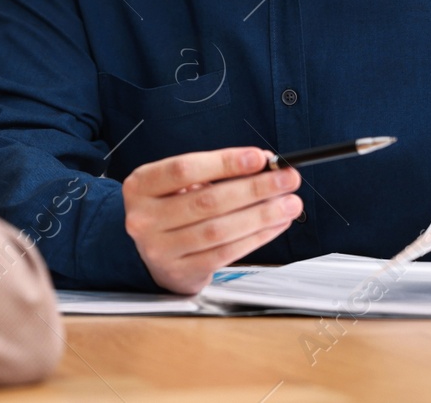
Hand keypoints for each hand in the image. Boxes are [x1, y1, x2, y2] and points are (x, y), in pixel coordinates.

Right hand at [122, 146, 301, 293]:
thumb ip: (213, 173)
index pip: (184, 169)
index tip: (259, 158)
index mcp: (140, 186)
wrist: (150, 254)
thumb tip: (261, 163)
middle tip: (287, 179)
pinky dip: (256, 237)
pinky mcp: (181, 271)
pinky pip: (226, 253)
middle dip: (254, 188)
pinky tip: (275, 224)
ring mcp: (160, 249)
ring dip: (261, 215)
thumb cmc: (170, 209)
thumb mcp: (177, 185)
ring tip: (289, 203)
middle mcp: (144, 218)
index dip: (224, 163)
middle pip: (207, 201)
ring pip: (220, 230)